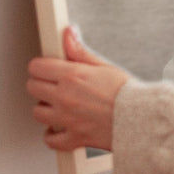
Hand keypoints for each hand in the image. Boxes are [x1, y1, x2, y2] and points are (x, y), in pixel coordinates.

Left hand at [26, 26, 129, 152]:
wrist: (141, 119)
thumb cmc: (127, 93)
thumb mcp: (103, 66)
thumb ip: (80, 51)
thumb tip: (68, 33)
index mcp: (72, 76)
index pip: (37, 67)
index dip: (41, 66)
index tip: (46, 68)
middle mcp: (65, 97)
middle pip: (32, 88)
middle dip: (40, 84)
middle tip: (52, 85)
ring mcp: (67, 119)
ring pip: (37, 113)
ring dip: (45, 108)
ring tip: (57, 105)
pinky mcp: (73, 138)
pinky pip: (50, 140)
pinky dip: (52, 135)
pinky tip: (59, 128)